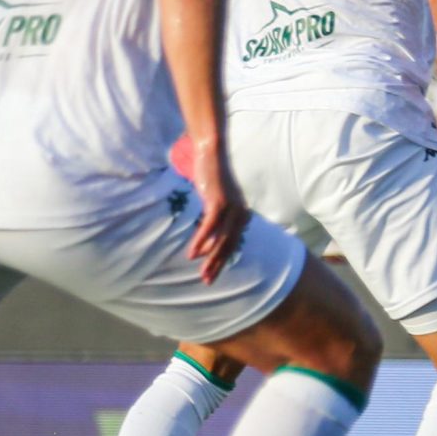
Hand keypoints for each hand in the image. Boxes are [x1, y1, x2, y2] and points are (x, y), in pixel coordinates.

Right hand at [185, 151, 249, 283]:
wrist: (212, 154)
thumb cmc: (212, 179)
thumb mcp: (217, 201)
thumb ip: (217, 218)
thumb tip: (209, 239)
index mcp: (242, 215)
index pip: (233, 243)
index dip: (223, 260)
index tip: (213, 274)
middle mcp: (241, 214)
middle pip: (230, 245)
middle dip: (218, 265)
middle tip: (207, 281)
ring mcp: (231, 208)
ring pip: (222, 240)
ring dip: (211, 258)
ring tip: (202, 273)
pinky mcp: (219, 202)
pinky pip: (210, 226)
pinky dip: (202, 240)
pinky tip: (193, 253)